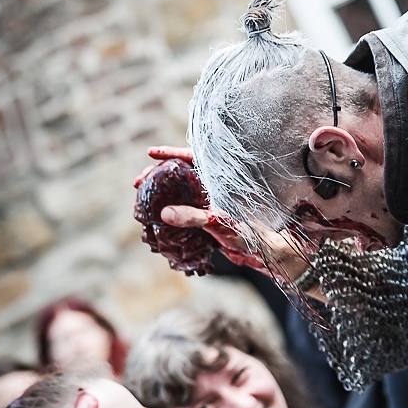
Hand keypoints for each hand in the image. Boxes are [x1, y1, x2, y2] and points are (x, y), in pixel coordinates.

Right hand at [134, 147, 308, 279]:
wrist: (270, 254)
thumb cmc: (254, 234)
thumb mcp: (221, 223)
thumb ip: (194, 217)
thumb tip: (165, 214)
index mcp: (222, 179)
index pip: (193, 157)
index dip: (170, 154)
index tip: (150, 154)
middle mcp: (216, 189)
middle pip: (182, 175)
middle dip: (159, 176)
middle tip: (138, 183)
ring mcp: (212, 204)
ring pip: (182, 194)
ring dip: (162, 196)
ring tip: (142, 198)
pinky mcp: (210, 221)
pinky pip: (186, 214)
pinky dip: (170, 215)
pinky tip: (155, 219)